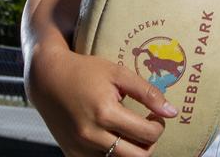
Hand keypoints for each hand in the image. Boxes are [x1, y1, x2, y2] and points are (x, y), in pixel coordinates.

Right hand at [25, 43, 176, 155]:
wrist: (48, 79)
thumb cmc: (85, 72)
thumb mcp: (119, 74)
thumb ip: (147, 92)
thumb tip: (171, 112)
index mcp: (105, 113)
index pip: (147, 134)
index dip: (159, 126)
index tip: (155, 116)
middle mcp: (91, 135)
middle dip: (149, 143)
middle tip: (147, 127)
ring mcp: (80, 148)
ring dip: (131, 151)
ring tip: (130, 131)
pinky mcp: (71, 154)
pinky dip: (112, 154)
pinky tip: (113, 136)